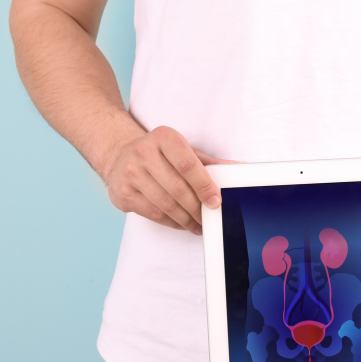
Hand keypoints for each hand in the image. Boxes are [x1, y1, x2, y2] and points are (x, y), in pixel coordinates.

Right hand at [103, 125, 238, 233]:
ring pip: (165, 204)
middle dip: (197, 208)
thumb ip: (210, 162)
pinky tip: (182, 223)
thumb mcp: (184, 150)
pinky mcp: (123, 193)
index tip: (216, 201)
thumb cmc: (160, 154)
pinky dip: (171, 222)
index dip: (204, 186)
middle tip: (208, 217)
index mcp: (164, 138)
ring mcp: (130, 173)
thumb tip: (239, 169)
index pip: (188, 165)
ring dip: (186, 219)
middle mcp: (144, 152)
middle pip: (177, 188)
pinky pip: (153, 214)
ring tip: (198, 224)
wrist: (121, 155)